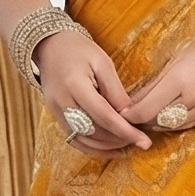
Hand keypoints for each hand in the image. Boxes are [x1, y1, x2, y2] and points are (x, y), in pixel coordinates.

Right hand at [35, 27, 149, 154]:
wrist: (50, 47)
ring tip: (128, 145)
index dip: (126, 131)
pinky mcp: (54, 117)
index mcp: (75, 85)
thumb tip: (130, 116)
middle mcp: (62, 103)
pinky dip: (92, 147)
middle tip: (140, 141)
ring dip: (107, 146)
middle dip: (119, 139)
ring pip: (84, 140)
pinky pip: (74, 139)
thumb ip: (116, 91)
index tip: (145, 142)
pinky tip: (109, 148)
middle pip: (94, 131)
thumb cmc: (79, 50)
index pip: (104, 116)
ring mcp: (55, 112)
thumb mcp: (103, 63)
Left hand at [123, 18, 194, 135]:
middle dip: (142, 121)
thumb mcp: (179, 57)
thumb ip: (157, 82)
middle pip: (158, 120)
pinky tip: (170, 115)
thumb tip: (134, 99)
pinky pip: (192, 124)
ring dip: (159, 123)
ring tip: (148, 117)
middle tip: (131, 117)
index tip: (121, 114)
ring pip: (174, 126)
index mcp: (181, 78)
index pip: (145, 109)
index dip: (130, 115)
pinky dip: (177, 122)